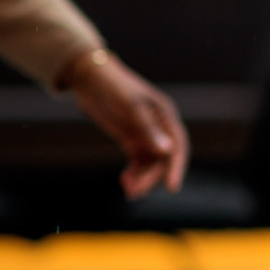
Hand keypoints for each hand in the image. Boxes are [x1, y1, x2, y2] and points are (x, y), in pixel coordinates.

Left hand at [63, 51, 189, 198]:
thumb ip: (148, 129)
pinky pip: (139, 160)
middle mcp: (160, 126)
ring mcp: (146, 133)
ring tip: (127, 189)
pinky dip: (134, 172)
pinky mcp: (132, 138)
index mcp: (166, 116)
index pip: (178, 146)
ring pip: (151, 162)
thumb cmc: (113, 87)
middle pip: (163, 159)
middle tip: (134, 192)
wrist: (90, 78)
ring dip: (142, 177)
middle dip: (151, 177)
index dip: (176, 167)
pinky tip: (125, 180)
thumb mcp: (130, 107)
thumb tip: (167, 151)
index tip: (171, 188)